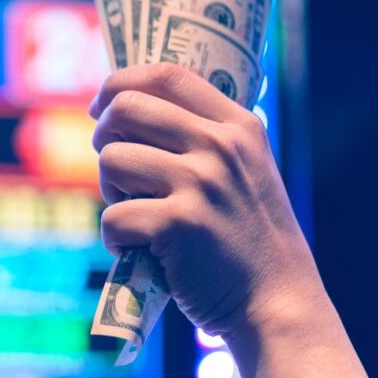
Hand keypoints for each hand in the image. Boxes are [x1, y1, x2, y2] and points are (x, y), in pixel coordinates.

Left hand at [89, 63, 322, 335]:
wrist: (276, 303)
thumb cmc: (248, 241)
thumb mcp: (245, 172)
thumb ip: (203, 139)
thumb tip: (128, 111)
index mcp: (238, 127)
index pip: (166, 75)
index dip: (120, 84)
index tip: (101, 106)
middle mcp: (220, 147)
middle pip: (126, 108)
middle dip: (104, 136)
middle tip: (113, 169)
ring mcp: (200, 184)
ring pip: (111, 160)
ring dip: (110, 192)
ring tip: (137, 216)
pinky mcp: (177, 225)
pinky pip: (112, 217)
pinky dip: (115, 239)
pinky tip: (140, 251)